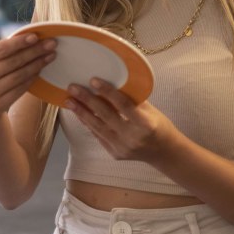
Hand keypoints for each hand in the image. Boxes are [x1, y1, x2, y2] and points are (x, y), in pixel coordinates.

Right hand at [0, 33, 56, 117]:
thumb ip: (7, 46)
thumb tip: (34, 32)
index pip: (1, 48)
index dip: (19, 42)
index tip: (36, 37)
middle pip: (13, 62)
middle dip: (34, 51)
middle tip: (51, 44)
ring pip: (19, 76)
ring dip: (37, 64)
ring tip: (50, 56)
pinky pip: (20, 89)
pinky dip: (32, 78)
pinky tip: (40, 70)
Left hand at [64, 78, 178, 162]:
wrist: (164, 153)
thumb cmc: (159, 126)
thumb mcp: (151, 110)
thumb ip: (132, 99)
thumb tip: (112, 82)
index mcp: (145, 124)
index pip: (123, 105)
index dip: (107, 92)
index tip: (93, 80)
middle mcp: (132, 137)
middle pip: (105, 116)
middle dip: (87, 100)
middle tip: (73, 88)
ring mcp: (122, 148)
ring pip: (97, 127)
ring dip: (81, 113)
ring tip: (69, 101)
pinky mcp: (115, 154)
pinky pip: (98, 136)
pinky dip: (88, 124)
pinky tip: (79, 113)